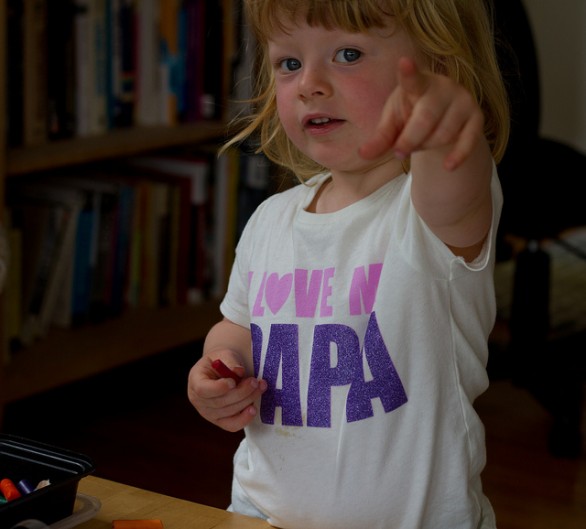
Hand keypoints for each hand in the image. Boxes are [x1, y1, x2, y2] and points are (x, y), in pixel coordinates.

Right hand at [187, 353, 266, 431]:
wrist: (223, 369)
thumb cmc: (222, 361)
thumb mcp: (224, 354)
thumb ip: (230, 361)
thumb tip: (239, 371)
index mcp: (195, 381)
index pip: (202, 390)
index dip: (218, 388)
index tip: (233, 381)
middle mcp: (198, 400)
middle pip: (219, 402)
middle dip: (241, 392)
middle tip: (255, 382)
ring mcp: (208, 413)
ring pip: (228, 412)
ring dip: (247, 401)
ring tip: (260, 387)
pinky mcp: (220, 421)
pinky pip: (232, 425)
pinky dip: (244, 419)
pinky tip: (253, 409)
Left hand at [360, 57, 484, 170]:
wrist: (442, 115)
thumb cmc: (411, 114)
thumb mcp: (393, 124)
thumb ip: (380, 139)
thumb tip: (362, 155)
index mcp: (418, 84)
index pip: (412, 80)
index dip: (408, 73)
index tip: (404, 62)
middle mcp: (443, 88)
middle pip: (426, 119)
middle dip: (410, 140)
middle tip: (398, 152)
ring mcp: (462, 101)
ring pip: (443, 134)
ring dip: (426, 147)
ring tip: (420, 143)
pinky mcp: (476, 118)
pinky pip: (469, 141)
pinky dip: (458, 155)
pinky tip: (448, 166)